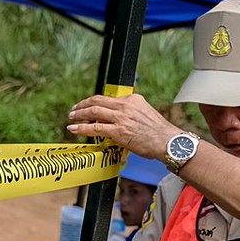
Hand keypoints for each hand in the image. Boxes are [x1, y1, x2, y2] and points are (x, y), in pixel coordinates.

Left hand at [66, 94, 180, 159]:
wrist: (168, 142)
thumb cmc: (159, 133)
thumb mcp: (145, 114)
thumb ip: (130, 113)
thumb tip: (116, 119)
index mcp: (133, 99)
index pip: (108, 98)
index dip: (94, 102)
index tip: (87, 106)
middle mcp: (126, 106)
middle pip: (98, 101)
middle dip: (83, 105)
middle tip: (74, 110)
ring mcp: (121, 118)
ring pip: (93, 112)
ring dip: (79, 115)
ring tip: (71, 118)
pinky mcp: (118, 131)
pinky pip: (95, 127)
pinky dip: (82, 127)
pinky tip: (74, 129)